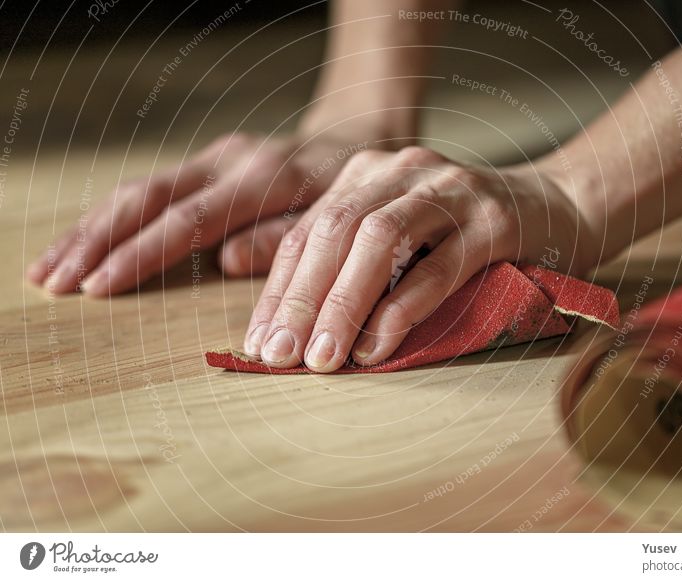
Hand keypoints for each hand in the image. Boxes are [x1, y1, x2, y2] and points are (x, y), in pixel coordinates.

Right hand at [26, 132, 367, 294]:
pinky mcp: (204, 164)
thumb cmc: (350, 191)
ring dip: (89, 231)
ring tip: (47, 271)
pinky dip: (109, 220)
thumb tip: (225, 261)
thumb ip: (285, 239)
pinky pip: (148, 190)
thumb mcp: (336, 217)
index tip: (99, 286)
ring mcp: (212, 158)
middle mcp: (229, 161)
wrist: (352, 141)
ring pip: (138, 190)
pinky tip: (80, 245)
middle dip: (97, 241)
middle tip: (54, 283)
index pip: (190, 219)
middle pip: (148, 198)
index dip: (142, 253)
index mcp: (263, 178)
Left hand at [244, 145, 594, 372]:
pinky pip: (438, 266)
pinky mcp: (493, 221)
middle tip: (277, 357)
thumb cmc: (468, 236)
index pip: (307, 233)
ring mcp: (450, 191)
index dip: (277, 290)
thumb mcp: (402, 238)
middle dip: (300, 300)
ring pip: (378, 243)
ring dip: (343, 305)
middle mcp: (402, 172)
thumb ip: (354, 265)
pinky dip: (401, 309)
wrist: (559, 205)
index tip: (256, 344)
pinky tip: (377, 347)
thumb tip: (294, 327)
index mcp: (369, 175)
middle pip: (333, 232)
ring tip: (322, 360)